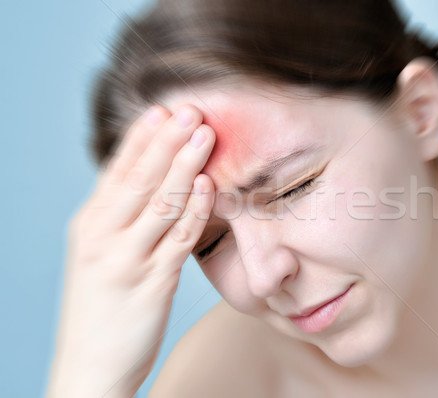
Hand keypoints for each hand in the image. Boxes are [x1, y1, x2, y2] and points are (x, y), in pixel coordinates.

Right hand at [47, 104, 214, 396]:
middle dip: (166, 141)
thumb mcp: (98, 254)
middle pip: (139, 179)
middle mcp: (102, 237)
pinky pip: (177, 239)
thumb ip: (121, 220)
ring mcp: (125, 260)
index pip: (117, 171)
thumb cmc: (100, 308)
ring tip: (205, 135)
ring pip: (159, 202)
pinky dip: (193, 210)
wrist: (89, 367)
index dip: (142, 139)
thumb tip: (152, 183)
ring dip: (184, 166)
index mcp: (89, 224)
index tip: (163, 109)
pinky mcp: (150, 284)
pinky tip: (208, 186)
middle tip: (190, 109)